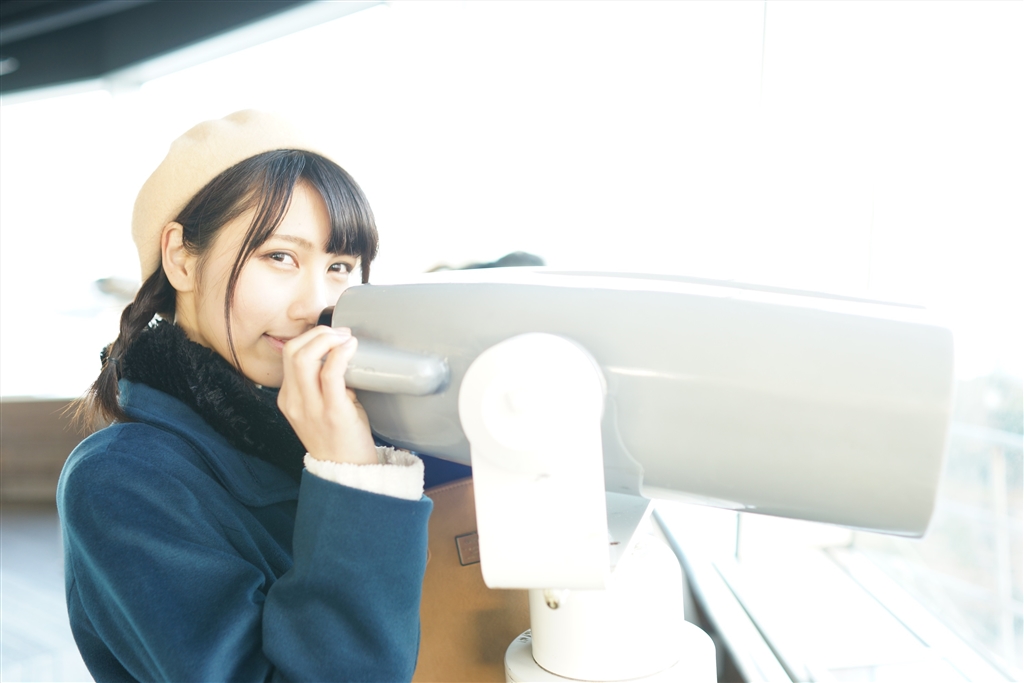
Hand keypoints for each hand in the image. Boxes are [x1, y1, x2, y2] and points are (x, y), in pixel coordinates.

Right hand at [277, 326, 377, 465]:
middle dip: (318, 333)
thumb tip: (340, 357)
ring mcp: (311, 408)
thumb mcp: (319, 409)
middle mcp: (294, 402)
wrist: (346, 473)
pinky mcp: (332, 413)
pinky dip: (340, 354)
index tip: (331, 335)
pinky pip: (330, 374)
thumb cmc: (338, 438)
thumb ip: (321, 384)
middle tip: (340, 333)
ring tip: (346, 338)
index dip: (310, 337)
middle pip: (293, 351)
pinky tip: (351, 347)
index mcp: (288, 399)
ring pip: (305, 358)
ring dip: (328, 339)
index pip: (288, 355)